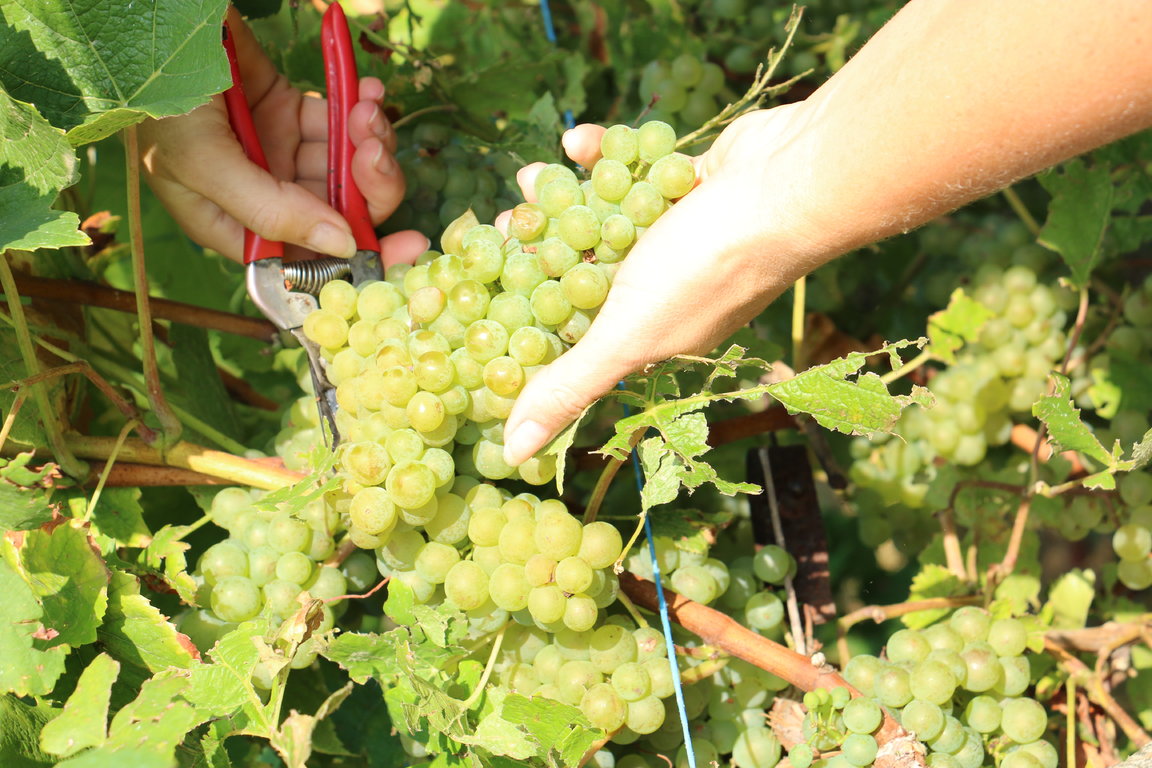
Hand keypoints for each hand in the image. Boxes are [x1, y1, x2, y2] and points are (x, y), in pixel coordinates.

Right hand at [138, 9, 427, 265]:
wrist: (154, 24)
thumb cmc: (159, 101)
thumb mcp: (205, 162)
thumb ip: (270, 209)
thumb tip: (341, 244)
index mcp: (236, 226)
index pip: (308, 260)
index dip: (361, 258)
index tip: (410, 247)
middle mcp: (264, 196)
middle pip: (340, 213)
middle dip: (370, 186)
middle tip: (375, 151)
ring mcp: (281, 153)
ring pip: (349, 167)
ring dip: (369, 141)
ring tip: (367, 109)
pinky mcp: (293, 112)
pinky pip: (343, 122)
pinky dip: (363, 108)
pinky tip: (368, 91)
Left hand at [501, 107, 822, 465]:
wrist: (790, 186)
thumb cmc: (708, 268)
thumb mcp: (626, 337)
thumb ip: (568, 388)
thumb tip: (513, 457)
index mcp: (645, 334)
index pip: (570, 333)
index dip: (522, 315)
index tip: (482, 291)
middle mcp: (660, 290)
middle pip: (580, 269)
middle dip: (538, 247)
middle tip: (504, 224)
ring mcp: (677, 235)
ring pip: (600, 216)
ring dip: (563, 196)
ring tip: (532, 177)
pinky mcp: (688, 183)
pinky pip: (632, 169)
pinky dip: (604, 156)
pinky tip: (577, 143)